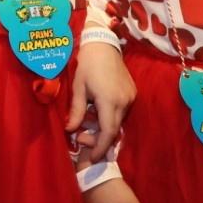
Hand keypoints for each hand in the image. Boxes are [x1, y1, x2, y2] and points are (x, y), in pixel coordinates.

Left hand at [67, 42, 134, 164]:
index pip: (108, 132)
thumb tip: (70, 130)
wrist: (103, 44)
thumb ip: (76, 111)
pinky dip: (110, 117)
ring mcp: (130, 97)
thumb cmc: (87, 64)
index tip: (92, 157)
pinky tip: (97, 112)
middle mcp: (124, 102)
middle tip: (82, 137)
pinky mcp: (132, 93)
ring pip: (118, 121)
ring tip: (87, 122)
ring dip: (104, 127)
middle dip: (99, 139)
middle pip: (114, 129)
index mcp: (109, 101)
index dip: (100, 147)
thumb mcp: (78, 87)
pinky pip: (121, 111)